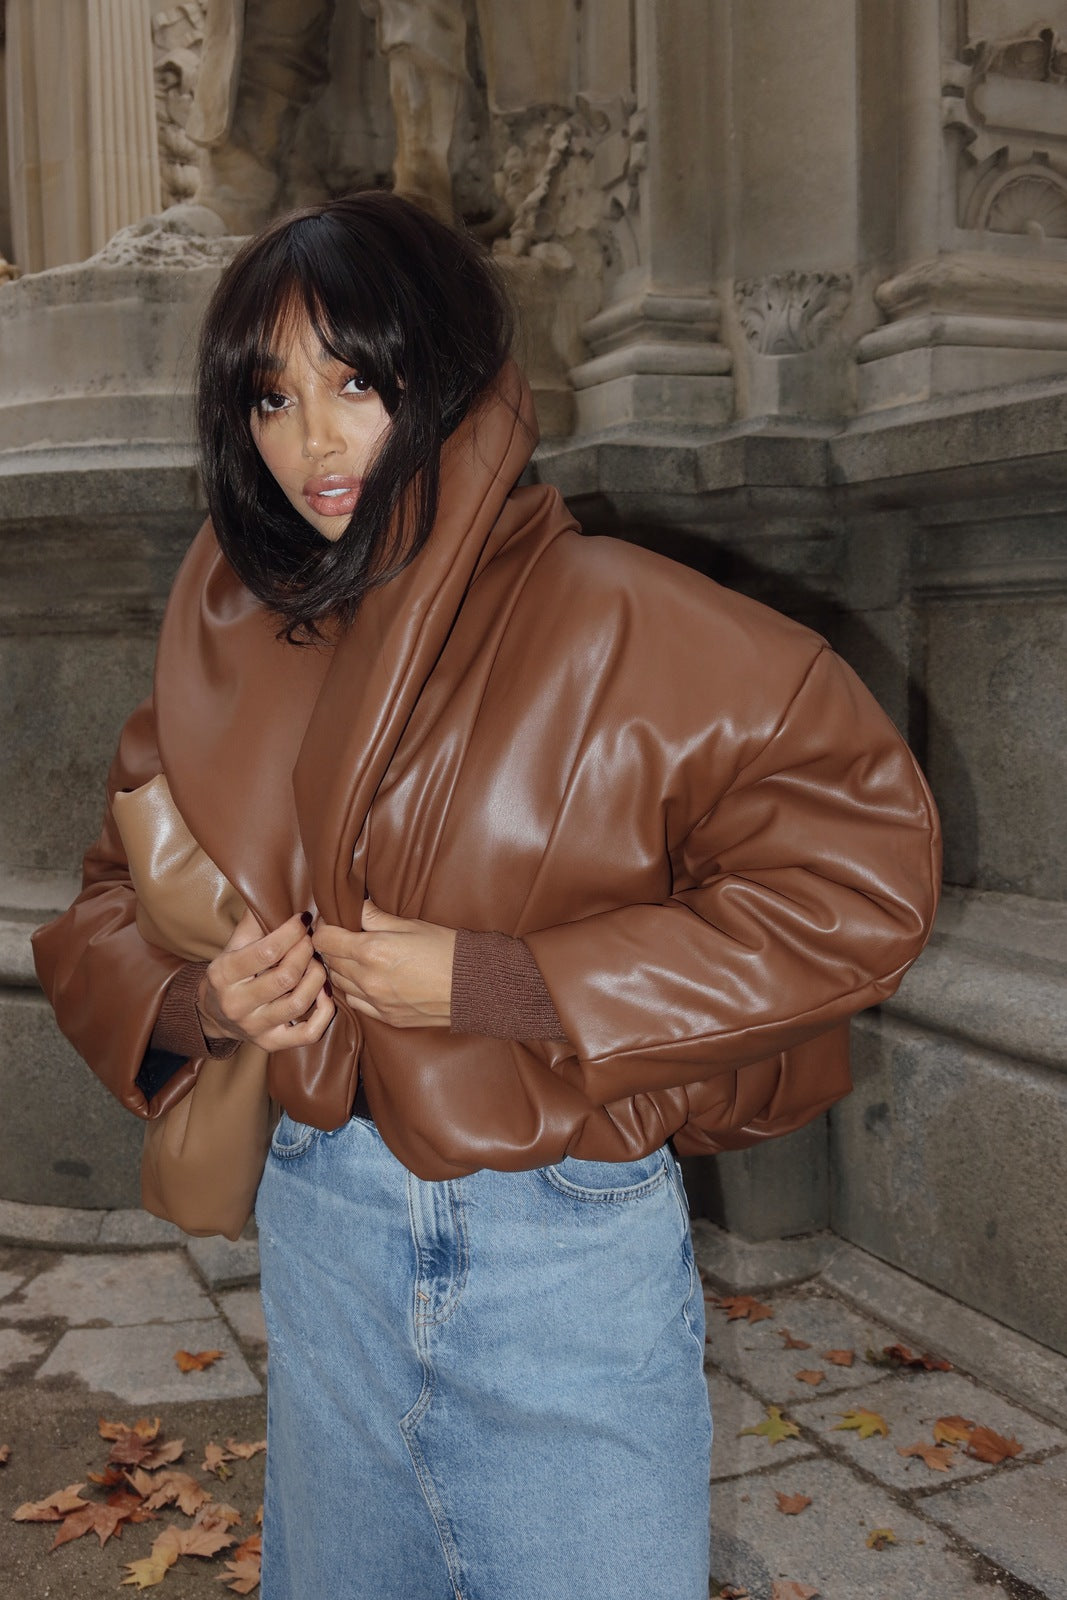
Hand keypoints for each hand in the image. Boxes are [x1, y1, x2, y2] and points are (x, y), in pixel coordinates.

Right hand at [196, 909, 334, 1051]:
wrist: (214, 1015)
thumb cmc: (232, 972)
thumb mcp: (233, 945)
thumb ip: (253, 922)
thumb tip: (272, 890)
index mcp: (223, 974)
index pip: (266, 951)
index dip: (291, 932)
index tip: (303, 920)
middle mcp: (236, 1004)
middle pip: (285, 977)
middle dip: (307, 953)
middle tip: (313, 941)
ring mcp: (255, 1028)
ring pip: (299, 1003)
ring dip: (317, 977)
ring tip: (318, 963)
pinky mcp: (272, 1043)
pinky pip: (308, 1033)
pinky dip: (325, 1012)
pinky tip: (325, 993)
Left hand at [312, 901, 455, 1028]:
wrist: (474, 987)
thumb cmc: (446, 950)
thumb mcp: (411, 925)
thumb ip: (375, 917)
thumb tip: (355, 907)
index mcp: (371, 952)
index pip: (325, 940)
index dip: (325, 928)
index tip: (334, 922)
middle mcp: (367, 979)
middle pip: (329, 962)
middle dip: (332, 947)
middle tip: (343, 936)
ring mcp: (375, 1002)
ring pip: (339, 984)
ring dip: (340, 969)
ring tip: (354, 958)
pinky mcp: (386, 1017)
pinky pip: (356, 1003)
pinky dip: (353, 990)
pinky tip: (365, 980)